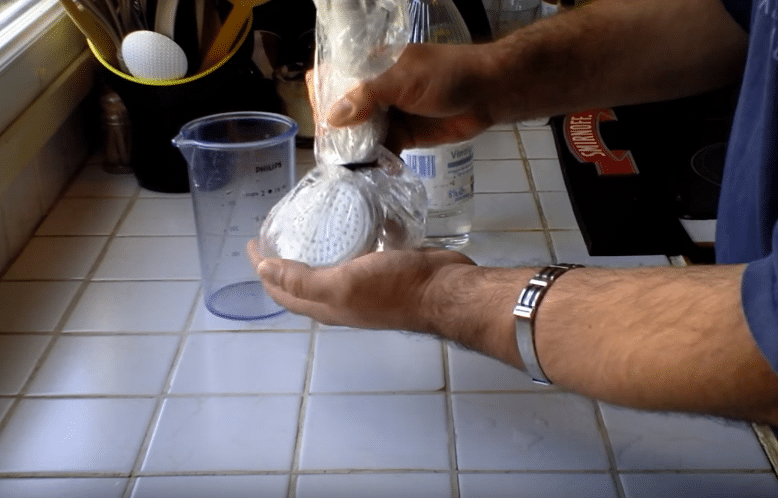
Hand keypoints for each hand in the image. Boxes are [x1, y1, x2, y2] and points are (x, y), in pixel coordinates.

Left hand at [246, 239, 524, 366]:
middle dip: (283, 258)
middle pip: (301, 280)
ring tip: (307, 219)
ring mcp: (363, 283)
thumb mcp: (341, 284)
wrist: (445, 290)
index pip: (281, 290)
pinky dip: (345, 236)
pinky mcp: (383, 267)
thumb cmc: (394, 288)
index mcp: (325, 305)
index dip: (263, 269)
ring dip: (313, 246)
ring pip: (328, 265)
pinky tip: (348, 217)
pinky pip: (355, 251)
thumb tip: (263, 271)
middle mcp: (340, 297)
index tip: (253, 242)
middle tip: (278, 227)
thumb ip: (302, 280)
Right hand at [308, 43, 497, 152]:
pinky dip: (375, 162)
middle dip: (336, 132)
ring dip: (354, 151)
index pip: (334, 78)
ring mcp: (389, 114)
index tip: (321, 120)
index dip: (323, 98)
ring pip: (361, 134)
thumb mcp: (405, 80)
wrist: (489, 93)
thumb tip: (332, 118)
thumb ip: (369, 96)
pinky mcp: (403, 136)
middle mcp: (376, 90)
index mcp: (372, 66)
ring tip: (345, 169)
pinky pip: (382, 150)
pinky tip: (368, 174)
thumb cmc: (448, 75)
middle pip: (344, 112)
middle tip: (332, 152)